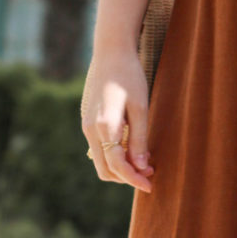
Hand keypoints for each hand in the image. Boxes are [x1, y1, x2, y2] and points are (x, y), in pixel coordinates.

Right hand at [81, 46, 153, 191]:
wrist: (110, 51)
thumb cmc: (129, 76)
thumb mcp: (141, 107)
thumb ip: (139, 138)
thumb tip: (140, 167)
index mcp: (104, 126)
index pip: (118, 165)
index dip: (135, 179)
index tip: (151, 186)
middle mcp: (90, 129)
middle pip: (105, 169)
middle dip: (127, 176)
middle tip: (150, 173)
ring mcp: (85, 124)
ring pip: (100, 160)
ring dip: (120, 166)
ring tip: (144, 159)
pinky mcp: (87, 119)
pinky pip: (98, 147)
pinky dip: (114, 153)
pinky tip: (131, 145)